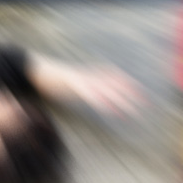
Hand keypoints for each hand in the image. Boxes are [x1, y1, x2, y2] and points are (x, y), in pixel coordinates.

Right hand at [28, 55, 142, 118]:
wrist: (37, 70)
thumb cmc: (54, 79)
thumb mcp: (74, 82)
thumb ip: (86, 87)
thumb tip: (99, 97)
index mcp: (90, 75)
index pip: (114, 78)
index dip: (129, 85)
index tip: (143, 96)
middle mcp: (89, 75)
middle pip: (114, 83)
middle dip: (131, 93)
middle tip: (146, 104)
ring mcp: (81, 78)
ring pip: (105, 89)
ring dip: (120, 100)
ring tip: (132, 112)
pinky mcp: (72, 84)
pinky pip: (89, 94)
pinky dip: (100, 101)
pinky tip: (109, 110)